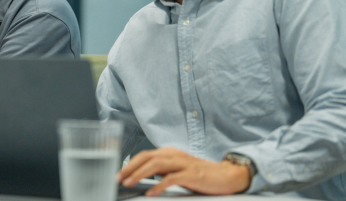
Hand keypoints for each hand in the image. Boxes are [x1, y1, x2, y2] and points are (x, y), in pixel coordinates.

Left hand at [117, 147, 249, 195]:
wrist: (226, 175)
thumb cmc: (201, 175)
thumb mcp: (178, 170)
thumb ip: (162, 171)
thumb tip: (141, 178)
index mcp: (170, 153)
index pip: (144, 155)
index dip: (130, 164)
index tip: (119, 173)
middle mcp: (174, 155)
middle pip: (146, 157)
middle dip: (130, 168)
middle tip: (118, 178)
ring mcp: (183, 164)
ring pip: (155, 165)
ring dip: (139, 174)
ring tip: (129, 183)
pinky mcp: (191, 174)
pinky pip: (171, 178)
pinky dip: (159, 185)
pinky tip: (151, 192)